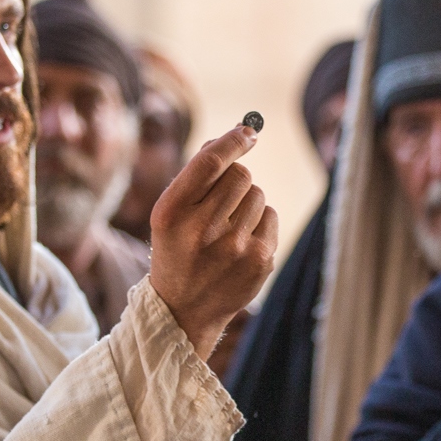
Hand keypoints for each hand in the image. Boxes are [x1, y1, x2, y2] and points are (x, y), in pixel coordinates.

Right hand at [149, 123, 279, 359]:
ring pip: (258, 194)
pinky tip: (240, 243)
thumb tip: (234, 135)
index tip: (248, 130)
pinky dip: (259, 222)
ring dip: (246, 202)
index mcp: (172, 212)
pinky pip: (270, 215)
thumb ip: (195, 175)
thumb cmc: (177, 249)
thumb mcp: (170, 213)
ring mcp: (234, 247)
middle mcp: (202, 230)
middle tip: (222, 201)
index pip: (211, 162)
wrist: (184, 309)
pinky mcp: (260, 260)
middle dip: (236, 179)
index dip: (233, 140)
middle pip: (240, 175)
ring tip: (227, 228)